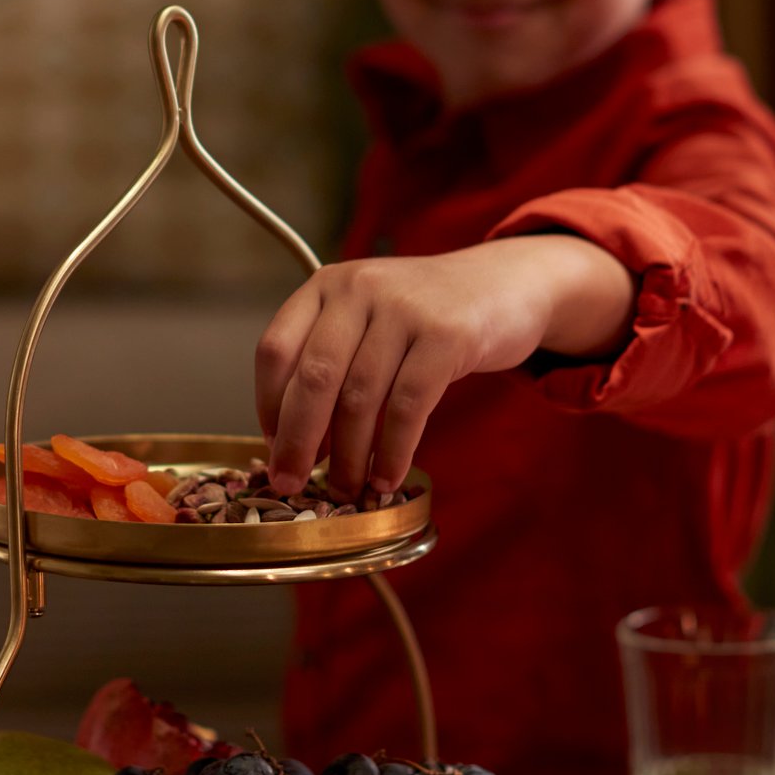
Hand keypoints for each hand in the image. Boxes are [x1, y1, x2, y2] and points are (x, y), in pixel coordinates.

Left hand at [255, 236, 634, 498]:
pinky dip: (393, 452)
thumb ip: (331, 362)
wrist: (505, 285)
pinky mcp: (447, 336)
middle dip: (299, 442)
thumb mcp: (370, 321)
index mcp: (328, 285)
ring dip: (350, 457)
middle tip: (292, 484)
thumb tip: (292, 441)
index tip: (276, 450)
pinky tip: (387, 478)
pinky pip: (408, 408)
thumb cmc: (426, 318)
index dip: (269, 409)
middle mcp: (360, 288)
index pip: (275, 351)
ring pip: (361, 399)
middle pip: (314, 378)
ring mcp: (405, 308)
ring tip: (348, 489)